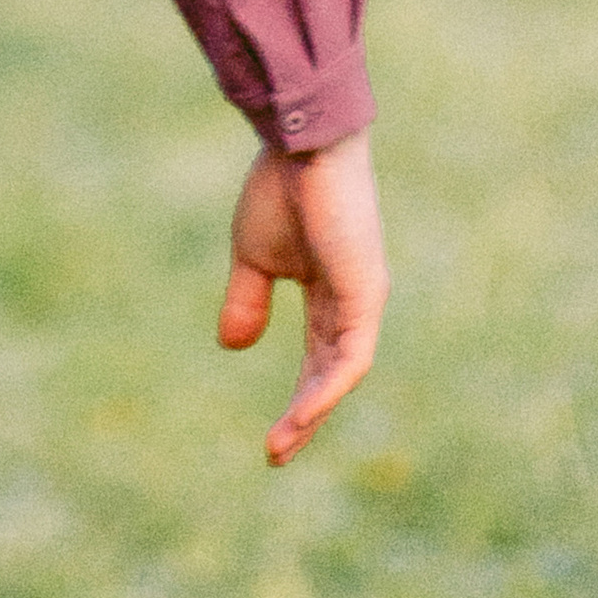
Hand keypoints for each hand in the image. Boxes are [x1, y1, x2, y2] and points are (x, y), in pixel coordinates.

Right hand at [217, 127, 387, 465]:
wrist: (300, 144)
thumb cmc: (279, 188)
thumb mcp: (253, 256)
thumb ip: (247, 301)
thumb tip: (232, 347)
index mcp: (330, 291)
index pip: (319, 357)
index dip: (297, 397)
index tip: (273, 438)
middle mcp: (353, 301)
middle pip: (331, 373)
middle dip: (304, 415)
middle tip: (276, 453)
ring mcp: (363, 298)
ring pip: (342, 372)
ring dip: (312, 410)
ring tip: (282, 443)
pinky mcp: (366, 293)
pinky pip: (351, 356)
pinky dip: (328, 387)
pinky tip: (303, 412)